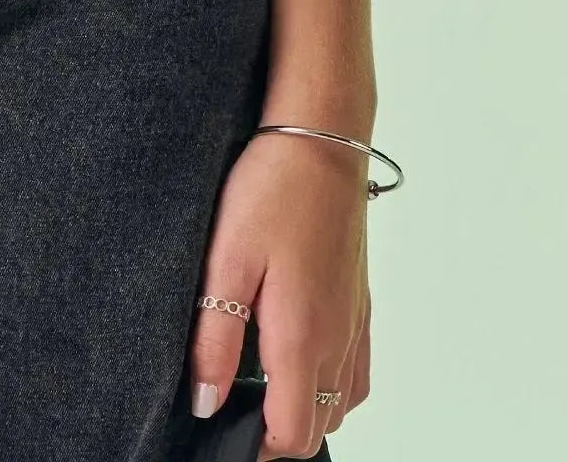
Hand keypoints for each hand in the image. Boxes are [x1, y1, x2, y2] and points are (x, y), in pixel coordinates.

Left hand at [188, 129, 371, 456]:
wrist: (322, 135)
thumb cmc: (273, 189)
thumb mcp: (226, 260)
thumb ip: (214, 338)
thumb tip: (206, 403)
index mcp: (303, 338)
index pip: (292, 436)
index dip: (256, 449)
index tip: (221, 432)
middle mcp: (338, 340)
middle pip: (318, 427)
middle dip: (278, 434)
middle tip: (233, 411)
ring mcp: (355, 321)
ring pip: (341, 404)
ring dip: (306, 411)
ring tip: (260, 390)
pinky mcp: (360, 300)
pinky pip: (356, 371)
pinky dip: (331, 387)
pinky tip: (299, 359)